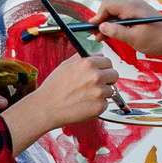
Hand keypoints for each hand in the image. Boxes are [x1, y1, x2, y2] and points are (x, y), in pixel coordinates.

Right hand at [5, 54, 119, 149]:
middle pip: (114, 75)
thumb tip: (94, 55)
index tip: (100, 72)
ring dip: (102, 93)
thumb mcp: (66, 65)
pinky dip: (98, 105)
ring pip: (111, 90)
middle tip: (96, 85)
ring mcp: (99, 92)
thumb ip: (82, 58)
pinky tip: (85, 105)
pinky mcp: (100, 106)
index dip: (103, 67)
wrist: (47, 108)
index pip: (108, 61)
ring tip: (86, 96)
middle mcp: (96, 76)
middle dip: (107, 79)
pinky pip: (106, 103)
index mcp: (88, 63)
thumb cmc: (54, 88)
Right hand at [92, 0, 161, 56]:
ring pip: (116, 15)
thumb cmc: (158, 39)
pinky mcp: (139, 15)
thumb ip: (117, 32)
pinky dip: (116, 26)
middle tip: (95, 36)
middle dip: (101, 22)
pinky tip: (113, 35)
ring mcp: (136, 9)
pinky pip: (123, 18)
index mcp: (132, 8)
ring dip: (108, 25)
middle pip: (110, 10)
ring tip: (102, 38)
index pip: (107, 6)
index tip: (92, 28)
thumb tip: (102, 26)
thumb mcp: (135, 39)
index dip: (98, 17)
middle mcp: (133, 5)